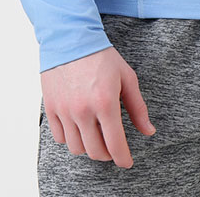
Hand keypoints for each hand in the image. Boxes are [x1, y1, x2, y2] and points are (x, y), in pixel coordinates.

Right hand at [41, 46, 156, 168]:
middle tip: (113, 146)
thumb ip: (138, 107)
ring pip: (76, 148)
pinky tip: (79, 127)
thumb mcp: (126, 77)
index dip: (123, 158)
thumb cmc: (101, 56)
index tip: (127, 162)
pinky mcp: (50, 108)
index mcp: (105, 103)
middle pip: (95, 151)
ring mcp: (64, 111)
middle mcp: (83, 111)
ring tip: (96, 135)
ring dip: (89, 147)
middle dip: (107, 154)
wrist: (70, 38)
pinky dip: (70, 138)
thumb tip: (149, 131)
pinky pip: (60, 138)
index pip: (115, 144)